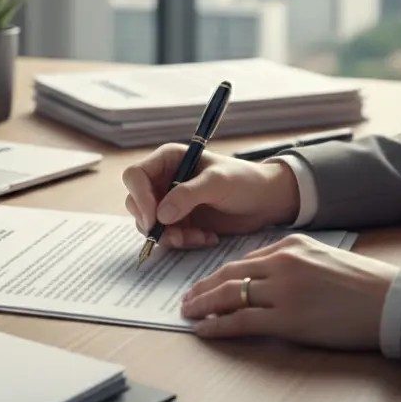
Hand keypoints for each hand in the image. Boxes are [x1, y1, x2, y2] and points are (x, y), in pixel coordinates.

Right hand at [121, 144, 299, 247]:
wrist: (265, 201)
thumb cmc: (245, 181)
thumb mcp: (218, 183)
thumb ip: (188, 195)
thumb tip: (160, 215)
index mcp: (168, 160)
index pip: (135, 176)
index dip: (139, 197)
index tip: (154, 219)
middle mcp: (163, 179)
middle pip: (136, 203)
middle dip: (154, 223)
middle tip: (178, 235)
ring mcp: (169, 202)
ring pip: (149, 224)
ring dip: (171, 236)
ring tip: (200, 236)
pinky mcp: (179, 221)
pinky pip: (167, 237)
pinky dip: (184, 241)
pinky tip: (207, 238)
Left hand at [180, 234, 397, 349]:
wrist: (388, 300)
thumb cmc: (361, 282)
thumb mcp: (322, 254)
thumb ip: (291, 259)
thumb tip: (263, 272)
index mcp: (289, 245)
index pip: (242, 260)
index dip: (217, 274)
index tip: (203, 283)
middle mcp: (281, 264)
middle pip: (229, 274)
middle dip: (202, 288)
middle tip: (186, 299)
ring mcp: (283, 291)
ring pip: (230, 296)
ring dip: (204, 306)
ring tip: (189, 314)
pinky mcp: (288, 319)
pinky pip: (242, 321)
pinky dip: (219, 326)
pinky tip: (205, 330)